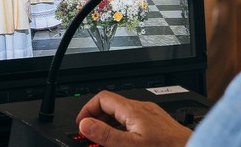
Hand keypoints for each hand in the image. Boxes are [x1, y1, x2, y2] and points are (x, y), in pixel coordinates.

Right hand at [76, 91, 191, 146]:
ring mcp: (151, 114)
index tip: (81, 125)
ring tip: (105, 140)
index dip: (87, 109)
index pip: (102, 98)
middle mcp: (142, 107)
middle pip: (111, 105)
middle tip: (90, 135)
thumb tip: (85, 124)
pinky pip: (135, 120)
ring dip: (110, 124)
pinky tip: (126, 141)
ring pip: (123, 113)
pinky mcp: (159, 123)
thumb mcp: (131, 145)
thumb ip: (106, 135)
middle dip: (97, 118)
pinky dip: (123, 128)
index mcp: (132, 109)